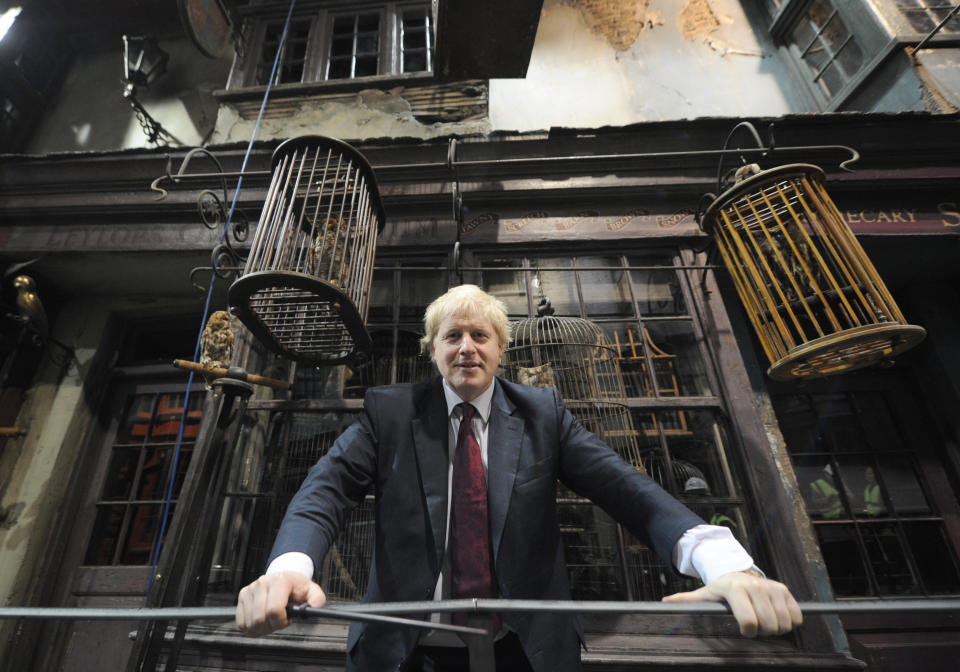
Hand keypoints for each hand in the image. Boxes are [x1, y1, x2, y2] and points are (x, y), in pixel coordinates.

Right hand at [236, 571, 326, 636]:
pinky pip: (241, 623)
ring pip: (250, 623)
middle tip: (280, 621)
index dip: (281, 621)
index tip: (288, 619)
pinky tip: (262, 621)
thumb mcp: (312, 591)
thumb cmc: (297, 587)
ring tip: (272, 620)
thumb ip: (317, 600)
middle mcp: (262, 583)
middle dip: (272, 626)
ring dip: (262, 628)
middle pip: (259, 619)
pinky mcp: (242, 596)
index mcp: (279, 581)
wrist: (284, 578)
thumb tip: (315, 607)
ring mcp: (250, 589)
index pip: (274, 610)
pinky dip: (252, 628)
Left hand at [662, 571, 801, 636]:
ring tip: (764, 622)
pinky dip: (790, 622)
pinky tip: (776, 617)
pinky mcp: (785, 590)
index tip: (743, 630)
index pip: (749, 622)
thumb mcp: (704, 594)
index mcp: (735, 589)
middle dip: (762, 632)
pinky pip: (796, 616)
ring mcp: (772, 588)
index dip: (747, 632)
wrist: (737, 573)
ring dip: (776, 628)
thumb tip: (664, 602)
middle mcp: (756, 586)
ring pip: (784, 623)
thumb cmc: (720, 589)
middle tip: (754, 626)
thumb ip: (686, 599)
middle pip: (769, 626)